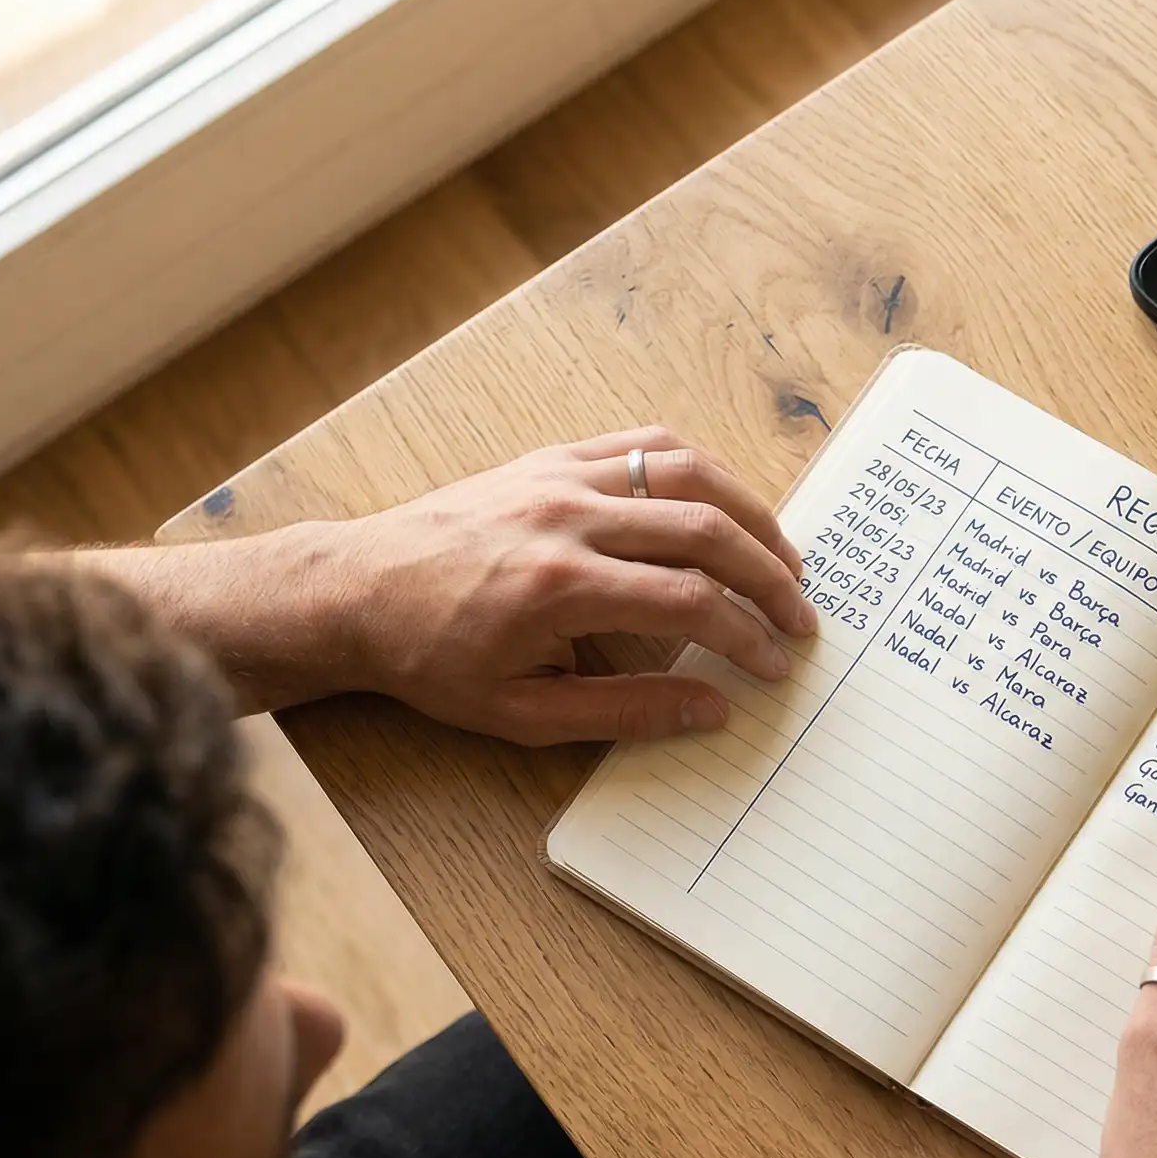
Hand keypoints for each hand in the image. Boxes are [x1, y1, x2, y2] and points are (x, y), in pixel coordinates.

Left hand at [318, 426, 816, 742]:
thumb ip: (626, 711)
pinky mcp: (552, 458)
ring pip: (687, 473)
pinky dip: (700, 470)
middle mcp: (568, 518)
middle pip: (705, 530)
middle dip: (768, 576)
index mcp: (560, 587)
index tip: (772, 665)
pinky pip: (646, 445)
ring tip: (782, 556)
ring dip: (750, 513)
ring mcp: (561, 477)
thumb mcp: (522, 713)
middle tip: (801, 616)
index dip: (746, 635)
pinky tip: (725, 505)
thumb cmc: (431, 658)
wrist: (355, 590)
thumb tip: (712, 709)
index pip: (689, 602)